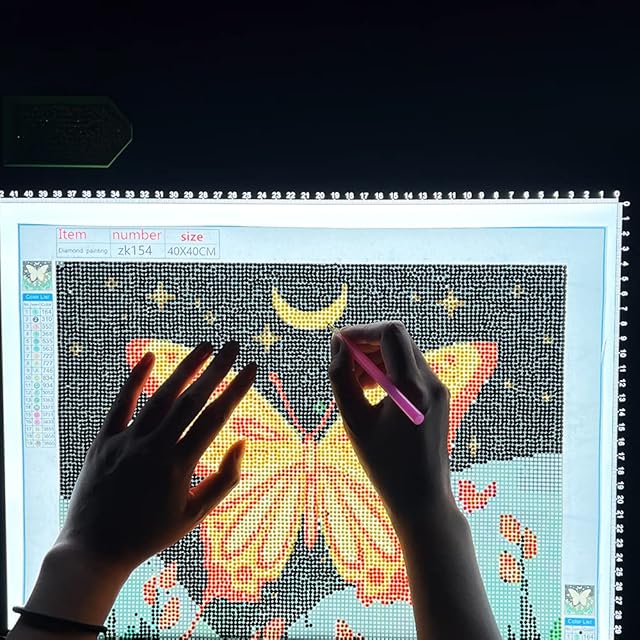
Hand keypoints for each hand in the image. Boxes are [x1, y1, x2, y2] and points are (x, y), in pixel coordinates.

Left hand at [55, 340, 256, 575]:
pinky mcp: (103, 441)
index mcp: (179, 467)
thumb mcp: (195, 514)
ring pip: (160, 396)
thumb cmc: (151, 534)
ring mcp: (126, 442)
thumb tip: (242, 443)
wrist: (95, 550)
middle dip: (216, 369)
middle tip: (233, 346)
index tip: (252, 368)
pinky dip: (135, 379)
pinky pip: (120, 404)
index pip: (215, 418)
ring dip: (184, 368)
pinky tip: (150, 356)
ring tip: (205, 345)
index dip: (236, 390)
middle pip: (191, 400)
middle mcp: (153, 448)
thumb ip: (224, 480)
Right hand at [329, 322, 453, 527]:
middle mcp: (432, 381)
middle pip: (398, 339)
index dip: (360, 331)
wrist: (423, 499)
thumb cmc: (385, 466)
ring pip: (404, 353)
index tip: (338, 344)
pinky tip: (371, 391)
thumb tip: (338, 345)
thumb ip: (342, 378)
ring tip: (353, 381)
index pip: (390, 333)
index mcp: (412, 387)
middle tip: (342, 363)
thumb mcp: (354, 421)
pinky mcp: (439, 398)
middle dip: (367, 344)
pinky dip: (389, 371)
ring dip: (376, 357)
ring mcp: (439, 389)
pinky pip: (411, 370)